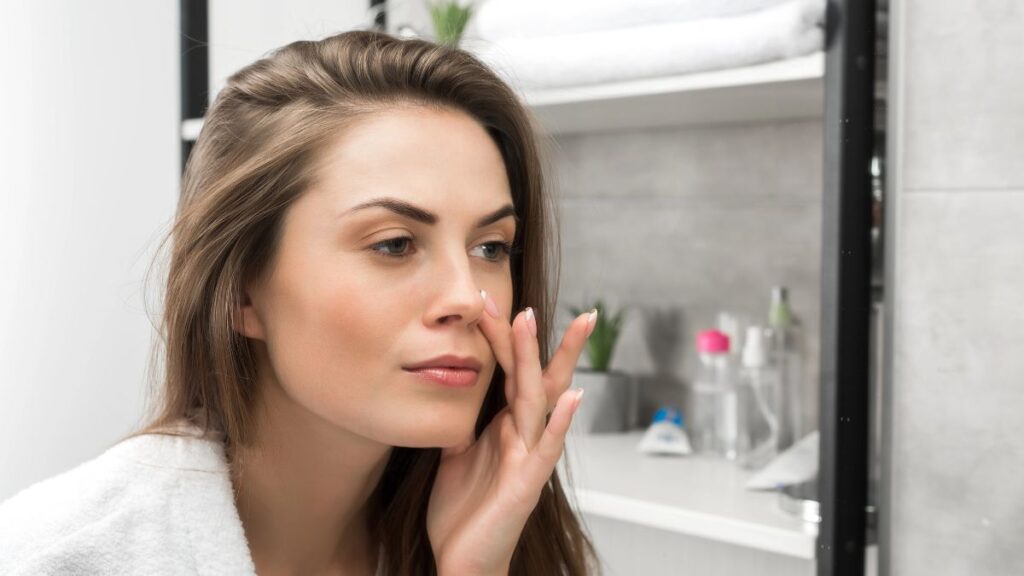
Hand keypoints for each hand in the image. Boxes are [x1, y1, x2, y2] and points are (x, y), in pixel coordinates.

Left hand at [426, 290, 595, 574]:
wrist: (463, 560)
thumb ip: (458, 419)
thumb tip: (449, 385)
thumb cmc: (462, 509)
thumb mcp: (453, 453)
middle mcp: (521, 434)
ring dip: (540, 361)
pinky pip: (547, 447)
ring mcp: (528, 456)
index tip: (490, 300)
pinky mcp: (528, 483)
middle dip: (531, 340)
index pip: (506, 371)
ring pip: (536, 400)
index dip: (499, 337)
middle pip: (529, 376)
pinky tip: (575, 396)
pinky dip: (562, 421)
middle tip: (532, 302)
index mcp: (503, 424)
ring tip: (543, 326)